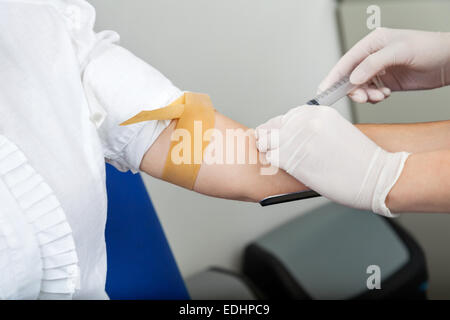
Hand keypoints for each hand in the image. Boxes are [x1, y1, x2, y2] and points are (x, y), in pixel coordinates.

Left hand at [255, 106, 409, 216]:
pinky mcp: (293, 159)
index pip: (286, 116)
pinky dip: (273, 162)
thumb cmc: (361, 161)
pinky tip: (283, 165)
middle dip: (269, 137)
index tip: (278, 136)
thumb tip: (292, 137)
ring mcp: (299, 139)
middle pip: (272, 126)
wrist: (377, 177)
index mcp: (319, 112)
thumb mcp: (337, 132)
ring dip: (268, 149)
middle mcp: (307, 122)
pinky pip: (271, 157)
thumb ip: (314, 130)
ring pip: (267, 141)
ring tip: (276, 156)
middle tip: (271, 146)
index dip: (279, 129)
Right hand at [319, 28, 449, 102]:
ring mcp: (380, 70)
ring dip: (366, 95)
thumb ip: (373, 64)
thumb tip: (353, 79)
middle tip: (361, 97)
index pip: (347, 60)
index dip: (334, 76)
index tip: (324, 90)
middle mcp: (373, 57)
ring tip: (379, 96)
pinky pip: (372, 93)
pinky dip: (375, 98)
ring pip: (360, 87)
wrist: (449, 62)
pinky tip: (386, 95)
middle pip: (351, 76)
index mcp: (372, 43)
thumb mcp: (400, 51)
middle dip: (353, 89)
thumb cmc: (430, 48)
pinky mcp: (387, 82)